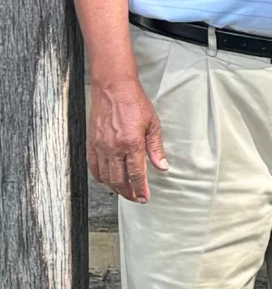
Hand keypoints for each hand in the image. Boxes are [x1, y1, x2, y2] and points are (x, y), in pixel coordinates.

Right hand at [88, 77, 167, 202]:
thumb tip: (162, 166)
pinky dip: (101, 178)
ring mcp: (100, 147)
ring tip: (125, 192)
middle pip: (119, 179)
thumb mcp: (153, 124)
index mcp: (131, 143)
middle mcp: (113, 148)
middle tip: (137, 198)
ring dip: (116, 188)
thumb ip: (156, 148)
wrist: (113, 89)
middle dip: (129, 192)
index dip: (140, 188)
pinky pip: (94, 168)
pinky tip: (108, 181)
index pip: (136, 173)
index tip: (145, 197)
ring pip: (106, 177)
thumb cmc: (134, 103)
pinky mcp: (91, 144)